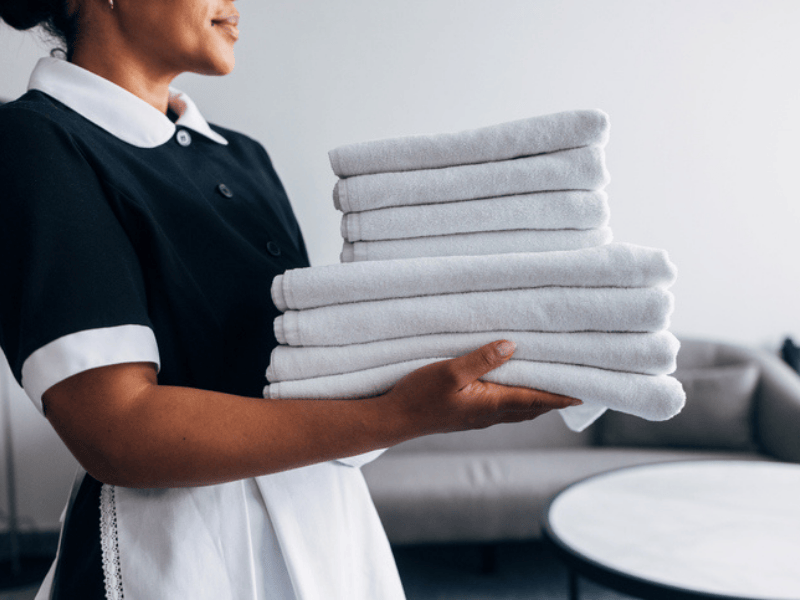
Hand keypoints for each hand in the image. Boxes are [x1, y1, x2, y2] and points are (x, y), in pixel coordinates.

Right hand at [383, 340, 582, 437]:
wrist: (395, 419)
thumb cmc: (420, 395)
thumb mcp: (451, 372)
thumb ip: (482, 360)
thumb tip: (512, 347)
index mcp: (491, 404)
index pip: (535, 400)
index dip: (559, 396)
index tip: (582, 394)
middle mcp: (489, 414)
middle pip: (531, 409)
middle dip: (553, 401)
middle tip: (572, 390)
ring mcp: (478, 417)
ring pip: (517, 411)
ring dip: (536, 402)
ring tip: (550, 389)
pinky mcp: (467, 415)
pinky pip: (502, 409)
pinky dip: (518, 401)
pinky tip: (512, 391)